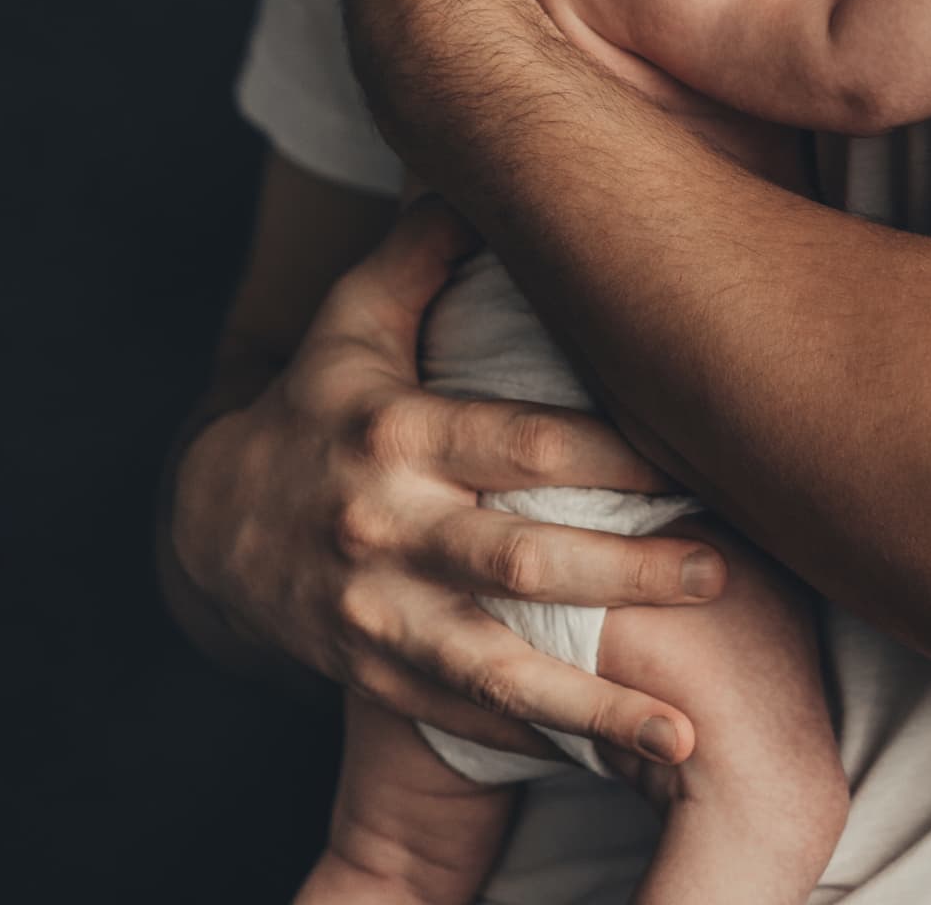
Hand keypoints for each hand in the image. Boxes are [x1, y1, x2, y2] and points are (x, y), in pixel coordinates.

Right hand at [172, 196, 725, 763]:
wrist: (209, 526)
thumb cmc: (310, 412)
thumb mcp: (349, 326)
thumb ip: (419, 256)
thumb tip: (481, 171)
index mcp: (392, 434)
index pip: (516, 441)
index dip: (610, 452)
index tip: (696, 456)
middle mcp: (382, 528)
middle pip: (516, 557)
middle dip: (624, 572)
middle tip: (721, 574)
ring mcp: (374, 614)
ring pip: (492, 664)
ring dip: (591, 701)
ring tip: (682, 731)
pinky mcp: (374, 675)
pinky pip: (464, 716)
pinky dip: (541, 740)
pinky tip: (619, 759)